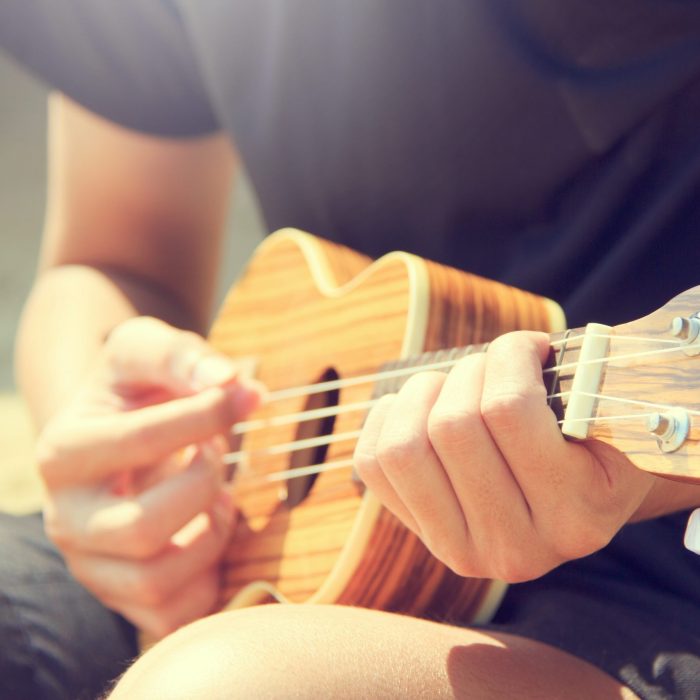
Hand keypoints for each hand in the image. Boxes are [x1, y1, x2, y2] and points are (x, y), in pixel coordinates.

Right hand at [36, 316, 261, 637]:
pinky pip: (174, 614)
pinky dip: (208, 576)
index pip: (140, 441)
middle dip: (203, 486)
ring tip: (218, 496)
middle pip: (143, 529)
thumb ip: (182, 356)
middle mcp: (64, 518)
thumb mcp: (147, 352)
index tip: (245, 395)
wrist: (116, 431)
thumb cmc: (136, 391)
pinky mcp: (122, 596)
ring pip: (156, 581)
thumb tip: (231, 382)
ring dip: (211, 534)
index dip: (207, 415)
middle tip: (217, 455)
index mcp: (63, 452)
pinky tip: (210, 531)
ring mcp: (91, 565)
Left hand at [354, 331, 655, 581]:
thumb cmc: (595, 441)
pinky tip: (419, 407)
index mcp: (577, 515)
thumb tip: (523, 346)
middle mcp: (518, 549)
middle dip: (468, 371)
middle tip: (490, 366)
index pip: (509, 409)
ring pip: (405, 447)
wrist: (580, 500)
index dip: (509, 354)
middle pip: (453, 426)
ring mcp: (463, 549)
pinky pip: (373, 463)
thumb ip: (586, 380)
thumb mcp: (614, 414)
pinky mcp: (423, 536)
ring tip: (450, 384)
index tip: (530, 345)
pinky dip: (387, 417)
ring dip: (422, 394)